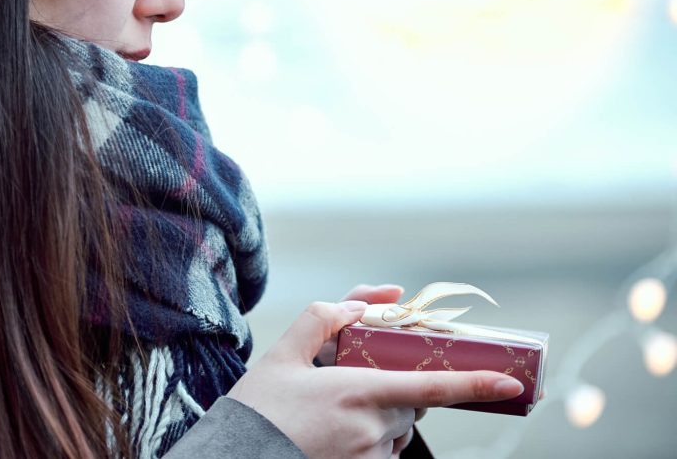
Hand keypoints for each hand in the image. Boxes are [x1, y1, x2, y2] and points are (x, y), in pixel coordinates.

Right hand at [226, 300, 524, 458]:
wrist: (237, 456)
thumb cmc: (258, 408)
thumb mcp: (282, 353)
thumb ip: (320, 319)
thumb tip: (358, 304)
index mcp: (357, 391)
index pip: (431, 387)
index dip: (475, 385)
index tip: (509, 382)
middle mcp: (371, 428)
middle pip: (411, 405)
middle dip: (397, 390)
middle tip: (358, 384)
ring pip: (397, 433)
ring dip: (382, 420)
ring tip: (334, 417)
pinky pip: (382, 456)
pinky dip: (370, 443)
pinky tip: (336, 439)